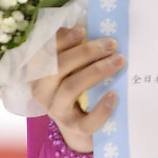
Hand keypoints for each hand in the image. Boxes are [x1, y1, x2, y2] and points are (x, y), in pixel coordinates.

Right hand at [31, 26, 124, 153]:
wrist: (81, 126)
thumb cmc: (78, 86)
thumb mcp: (72, 66)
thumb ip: (75, 49)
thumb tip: (85, 29)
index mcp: (39, 71)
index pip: (44, 52)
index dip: (61, 40)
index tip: (82, 30)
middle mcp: (42, 91)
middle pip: (58, 68)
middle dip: (86, 52)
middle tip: (111, 44)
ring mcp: (57, 111)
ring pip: (70, 88)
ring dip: (96, 71)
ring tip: (119, 61)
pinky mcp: (75, 128)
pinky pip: (87, 121)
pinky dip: (101, 108)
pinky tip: (113, 95)